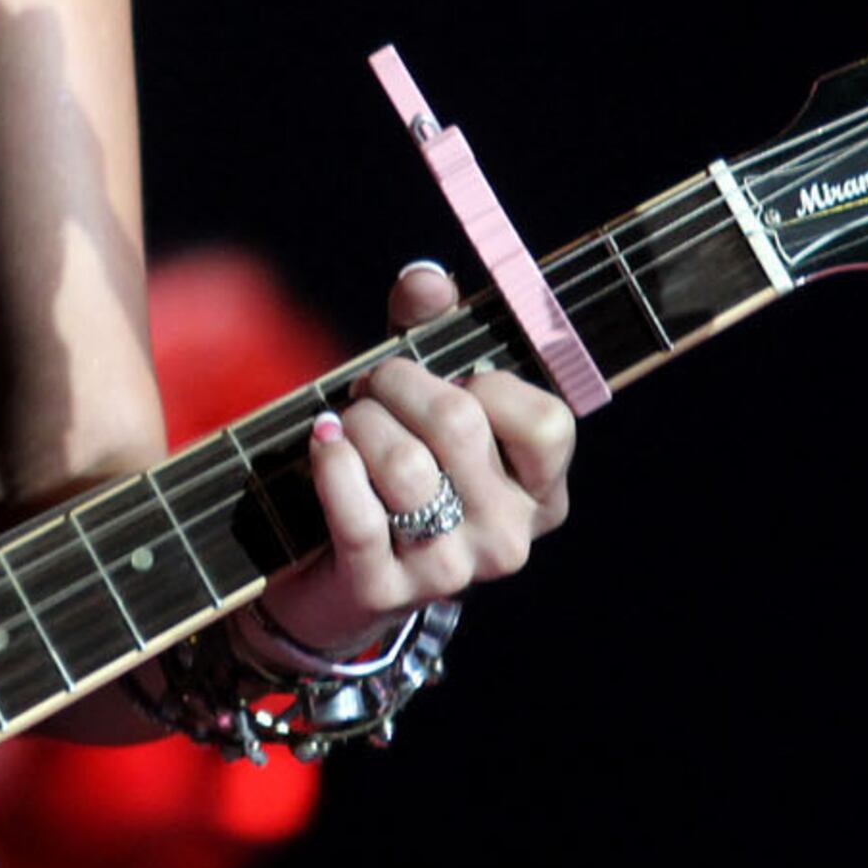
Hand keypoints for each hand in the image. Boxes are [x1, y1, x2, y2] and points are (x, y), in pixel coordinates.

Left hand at [258, 261, 575, 654]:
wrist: (334, 570)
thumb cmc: (393, 462)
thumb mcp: (420, 393)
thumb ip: (430, 327)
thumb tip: (426, 279)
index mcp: (540, 489)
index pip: (544, 420)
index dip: (481, 381)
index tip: (446, 380)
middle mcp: (509, 536)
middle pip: (459, 423)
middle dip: (396, 386)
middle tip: (371, 391)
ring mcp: (451, 571)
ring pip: (406, 466)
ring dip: (359, 425)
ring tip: (347, 427)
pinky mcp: (383, 589)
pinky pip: (356, 510)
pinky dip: (330, 463)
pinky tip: (322, 444)